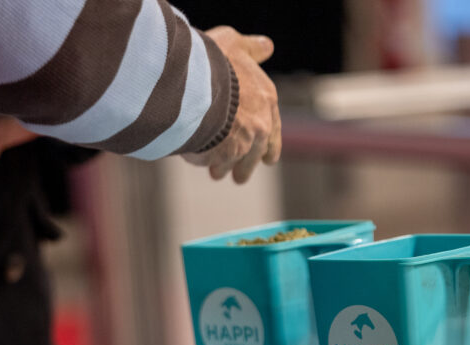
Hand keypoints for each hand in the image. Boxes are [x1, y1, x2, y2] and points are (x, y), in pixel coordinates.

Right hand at [183, 26, 280, 183]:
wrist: (195, 79)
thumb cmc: (212, 58)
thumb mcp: (234, 43)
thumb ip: (251, 49)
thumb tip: (267, 46)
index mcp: (267, 100)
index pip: (273, 132)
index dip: (268, 146)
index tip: (267, 159)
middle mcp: (261, 125)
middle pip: (257, 155)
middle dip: (247, 165)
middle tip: (240, 176)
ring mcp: (243, 143)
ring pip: (235, 163)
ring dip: (225, 168)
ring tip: (217, 174)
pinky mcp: (222, 156)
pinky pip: (213, 162)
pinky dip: (206, 163)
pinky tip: (199, 162)